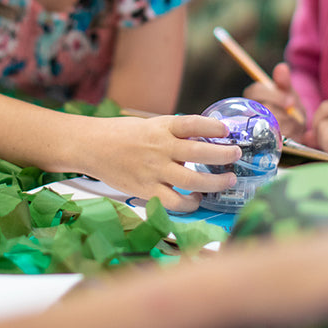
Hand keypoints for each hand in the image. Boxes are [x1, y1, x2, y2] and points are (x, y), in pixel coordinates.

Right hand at [82, 115, 240, 212]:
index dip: (213, 128)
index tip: (227, 131)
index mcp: (161, 127)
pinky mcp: (147, 190)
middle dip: (224, 156)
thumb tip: (206, 138)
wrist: (92, 146)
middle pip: (201, 153)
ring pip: (194, 182)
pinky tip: (196, 199)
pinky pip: (175, 202)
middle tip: (235, 155)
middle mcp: (160, 148)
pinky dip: (191, 203)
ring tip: (227, 180)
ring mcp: (154, 171)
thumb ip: (175, 133)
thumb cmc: (123, 135)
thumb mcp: (151, 125)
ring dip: (216, 183)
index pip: (193, 124)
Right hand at [242, 62, 306, 139]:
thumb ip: (284, 83)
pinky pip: (278, 138)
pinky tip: (293, 133)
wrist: (296, 135)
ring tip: (295, 124)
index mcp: (253, 98)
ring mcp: (253, 130)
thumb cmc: (290, 112)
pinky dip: (290, 134)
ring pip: (272, 123)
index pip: (255, 91)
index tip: (290, 101)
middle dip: (284, 110)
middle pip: (265, 108)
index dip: (274, 95)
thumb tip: (281, 67)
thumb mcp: (289, 95)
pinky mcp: (261, 144)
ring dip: (289, 123)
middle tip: (293, 113)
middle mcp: (248, 113)